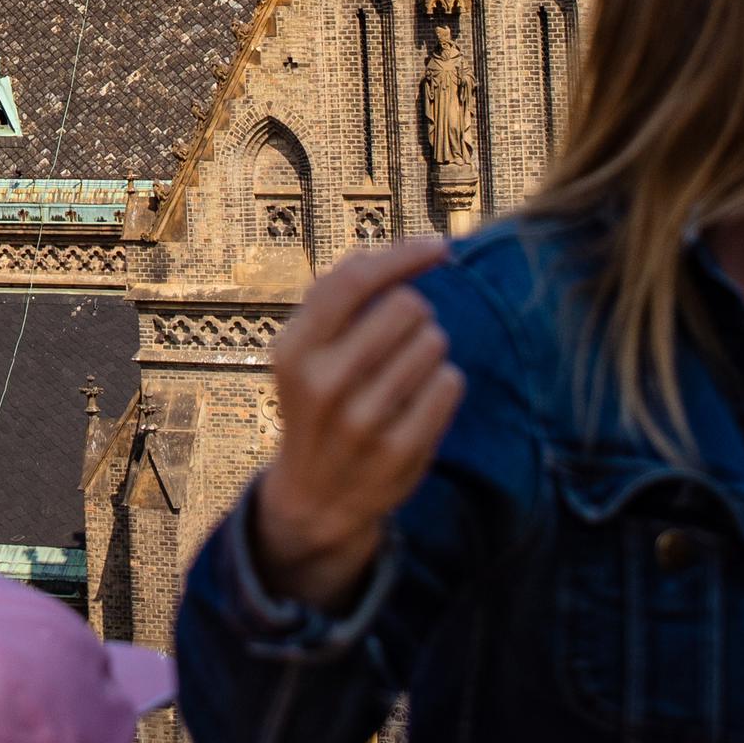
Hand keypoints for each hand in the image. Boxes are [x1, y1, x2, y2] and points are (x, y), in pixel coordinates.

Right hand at [247, 236, 465, 613]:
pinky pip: (450, 384)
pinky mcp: (400, 451)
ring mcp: (362, 421)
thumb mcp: (303, 352)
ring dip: (431, 348)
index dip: (404, 254)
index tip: (441, 247)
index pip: (355, 279)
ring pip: (434, 342)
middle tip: (402, 338)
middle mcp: (323, 383)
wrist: (315, 495)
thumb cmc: (318, 402)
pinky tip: (423, 397)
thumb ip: (336, 300)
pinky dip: (445, 382)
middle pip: (406, 306)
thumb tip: (393, 253)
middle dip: (415, 313)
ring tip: (406, 373)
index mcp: (294, 350)